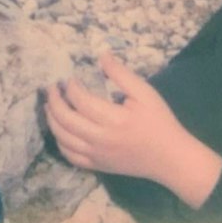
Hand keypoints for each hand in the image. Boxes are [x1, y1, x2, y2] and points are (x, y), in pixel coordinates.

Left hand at [45, 53, 221, 205]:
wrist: (171, 159)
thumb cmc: (160, 123)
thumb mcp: (146, 93)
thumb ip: (121, 75)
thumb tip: (102, 56)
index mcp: (114, 120)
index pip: (80, 101)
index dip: (70, 87)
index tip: (70, 78)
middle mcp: (101, 140)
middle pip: (65, 120)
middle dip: (53, 101)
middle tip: (52, 88)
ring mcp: (97, 155)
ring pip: (63, 139)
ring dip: (52, 120)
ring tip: (50, 106)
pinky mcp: (98, 166)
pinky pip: (70, 156)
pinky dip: (60, 142)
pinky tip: (60, 130)